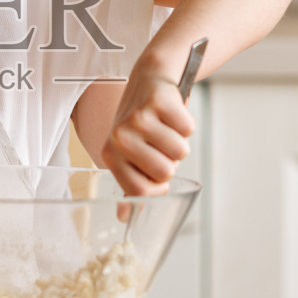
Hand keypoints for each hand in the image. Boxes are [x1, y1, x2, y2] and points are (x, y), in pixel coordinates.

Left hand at [99, 69, 193, 195]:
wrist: (149, 79)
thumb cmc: (141, 123)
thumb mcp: (127, 153)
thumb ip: (129, 185)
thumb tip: (125, 218)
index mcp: (109, 154)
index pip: (140, 192)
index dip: (158, 189)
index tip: (160, 177)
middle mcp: (120, 137)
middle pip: (164, 173)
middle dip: (171, 162)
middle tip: (160, 143)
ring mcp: (139, 118)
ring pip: (180, 152)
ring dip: (180, 142)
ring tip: (166, 128)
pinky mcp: (159, 101)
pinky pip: (188, 129)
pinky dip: (187, 124)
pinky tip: (173, 113)